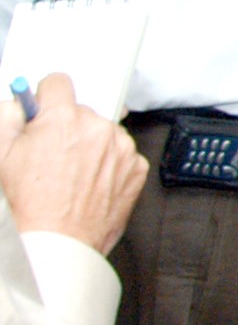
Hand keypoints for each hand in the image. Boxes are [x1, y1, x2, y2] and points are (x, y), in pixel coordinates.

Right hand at [0, 73, 144, 251]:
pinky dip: (109, 166)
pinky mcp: (137, 168)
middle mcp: (97, 128)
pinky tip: (90, 185)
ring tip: (71, 175)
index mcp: (63, 118)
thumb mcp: (1, 154)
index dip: (46, 98)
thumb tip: (17, 103)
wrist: (57, 241)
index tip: (44, 109)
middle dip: (67, 128)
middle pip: (82, 112)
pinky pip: (122, 156)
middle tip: (52, 154)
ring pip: (104, 134)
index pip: (58, 83)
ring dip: (91, 146)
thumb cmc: (28, 203)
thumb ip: (7, 118)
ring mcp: (121, 148)